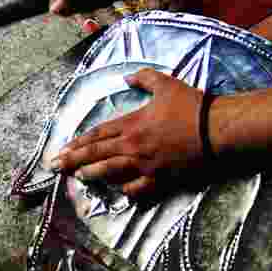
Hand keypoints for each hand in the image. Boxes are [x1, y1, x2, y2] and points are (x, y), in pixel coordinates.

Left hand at [46, 69, 205, 198]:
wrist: (216, 130)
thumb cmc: (191, 105)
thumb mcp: (166, 84)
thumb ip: (143, 78)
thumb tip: (127, 78)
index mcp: (132, 123)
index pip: (97, 134)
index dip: (78, 143)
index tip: (63, 149)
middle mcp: (133, 146)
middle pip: (97, 154)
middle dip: (74, 161)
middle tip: (56, 166)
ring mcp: (145, 165)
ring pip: (111, 173)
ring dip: (92, 175)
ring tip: (79, 178)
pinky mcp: (160, 180)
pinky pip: (137, 189)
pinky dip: (126, 191)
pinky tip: (119, 192)